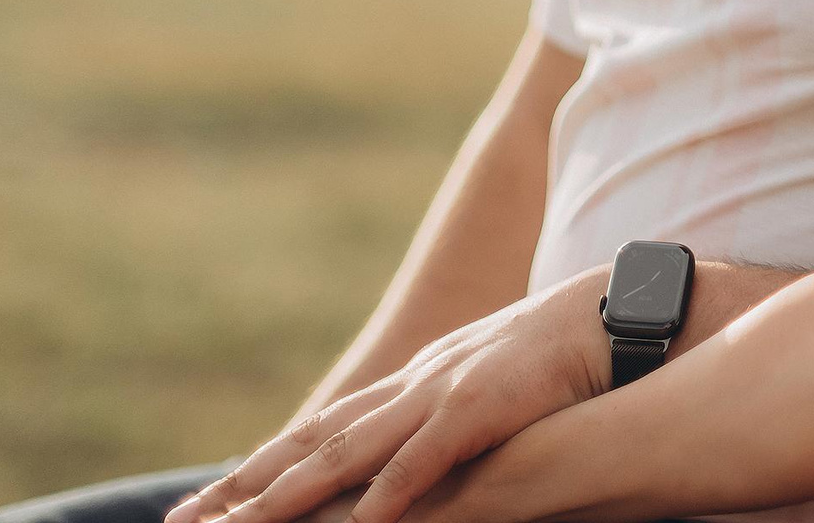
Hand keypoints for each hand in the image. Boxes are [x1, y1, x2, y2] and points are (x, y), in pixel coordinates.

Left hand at [166, 269, 609, 522]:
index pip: (315, 435)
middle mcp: (408, 388)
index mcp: (408, 387)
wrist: (611, 310)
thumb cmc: (558, 358)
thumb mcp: (482, 393)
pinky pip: (423, 459)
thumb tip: (404, 471)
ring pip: (346, 453)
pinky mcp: (479, 407)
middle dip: (242, 487)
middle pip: (309, 444)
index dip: (255, 471)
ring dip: (287, 495)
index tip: (202, 505)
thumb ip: (438, 426)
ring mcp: (439, 394)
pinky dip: (387, 492)